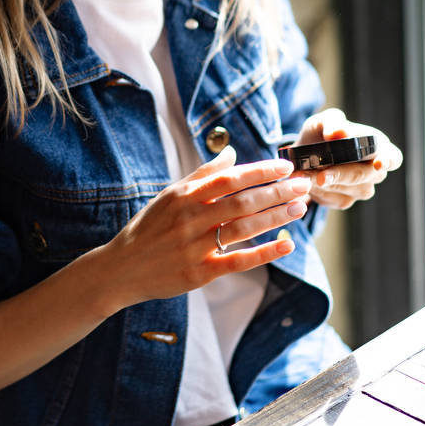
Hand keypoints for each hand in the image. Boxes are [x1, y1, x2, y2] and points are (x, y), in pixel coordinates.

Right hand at [104, 145, 310, 306]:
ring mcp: (194, 246)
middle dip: (277, 192)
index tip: (285, 166)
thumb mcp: (169, 196)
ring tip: (300, 208)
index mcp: (183, 195)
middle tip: (304, 185)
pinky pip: (238, 260)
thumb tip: (230, 153)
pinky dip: (265, 252)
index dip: (260, 171)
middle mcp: (190, 218)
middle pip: (242, 201)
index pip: (229, 178)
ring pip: (244, 227)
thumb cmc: (148, 228)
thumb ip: (201, 175)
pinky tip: (287, 244)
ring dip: (276, 217)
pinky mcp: (199, 272)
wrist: (121, 268)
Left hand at [293, 108, 402, 209]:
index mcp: (378, 147)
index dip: (387, 161)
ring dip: (325, 183)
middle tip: (320, 175)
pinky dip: (318, 190)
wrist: (303, 153)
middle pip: (364, 176)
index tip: (378, 164)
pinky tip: (307, 180)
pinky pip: (333, 198)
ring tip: (304, 173)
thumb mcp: (323, 121)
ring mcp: (361, 188)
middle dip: (341, 174)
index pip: (393, 157)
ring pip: (347, 189)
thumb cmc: (322, 133)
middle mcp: (374, 171)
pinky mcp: (344, 200)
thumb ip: (332, 122)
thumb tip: (338, 133)